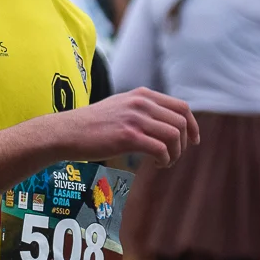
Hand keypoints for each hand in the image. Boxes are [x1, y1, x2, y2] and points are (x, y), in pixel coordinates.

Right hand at [47, 88, 198, 167]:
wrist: (66, 132)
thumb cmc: (92, 125)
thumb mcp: (120, 107)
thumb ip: (141, 110)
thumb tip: (164, 123)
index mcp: (142, 95)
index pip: (181, 106)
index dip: (192, 125)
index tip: (193, 141)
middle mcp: (141, 103)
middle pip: (182, 121)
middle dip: (184, 142)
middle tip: (175, 156)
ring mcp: (135, 118)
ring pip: (174, 136)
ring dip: (175, 153)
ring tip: (165, 162)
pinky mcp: (128, 136)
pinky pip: (161, 149)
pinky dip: (165, 160)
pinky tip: (157, 164)